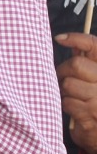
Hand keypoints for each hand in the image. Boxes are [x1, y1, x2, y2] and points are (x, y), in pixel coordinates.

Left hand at [56, 33, 96, 153]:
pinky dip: (66, 105)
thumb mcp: (94, 81)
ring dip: (64, 91)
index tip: (60, 39)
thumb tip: (68, 42)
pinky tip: (75, 110)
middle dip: (64, 71)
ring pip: (69, 83)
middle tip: (64, 79)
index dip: (77, 39)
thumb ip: (86, 63)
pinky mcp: (91, 114)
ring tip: (72, 97)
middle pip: (76, 64)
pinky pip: (67, 101)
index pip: (95, 46)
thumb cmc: (95, 104)